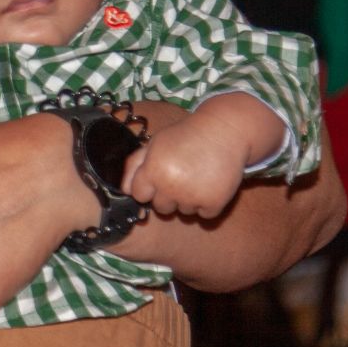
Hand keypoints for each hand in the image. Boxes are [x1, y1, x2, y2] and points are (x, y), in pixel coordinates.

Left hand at [122, 122, 244, 217]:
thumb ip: (135, 164)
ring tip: (198, 175)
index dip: (148, 187)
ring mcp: (193, 196)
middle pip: (161, 208)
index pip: (138, 195)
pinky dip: (208, 204)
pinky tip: (211, 183)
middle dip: (169, 195)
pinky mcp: (214, 202)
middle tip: (182, 175)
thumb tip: (122, 189)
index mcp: (153, 169)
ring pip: (183, 212)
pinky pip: (204, 215)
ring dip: (189, 199)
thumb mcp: (156, 143)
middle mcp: (171, 185)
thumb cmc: (186, 137)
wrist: (225, 131)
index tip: (159, 177)